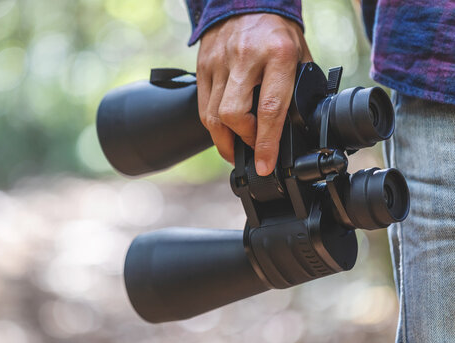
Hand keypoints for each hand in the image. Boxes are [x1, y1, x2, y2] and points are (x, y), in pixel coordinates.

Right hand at [196, 13, 311, 175]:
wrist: (246, 2)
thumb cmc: (277, 32)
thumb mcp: (299, 55)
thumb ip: (299, 88)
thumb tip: (301, 124)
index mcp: (278, 55)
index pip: (269, 108)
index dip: (266, 143)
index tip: (264, 165)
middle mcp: (246, 58)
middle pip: (233, 116)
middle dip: (243, 141)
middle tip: (253, 148)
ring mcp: (220, 62)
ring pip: (214, 116)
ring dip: (226, 141)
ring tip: (237, 147)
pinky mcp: (203, 66)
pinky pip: (204, 108)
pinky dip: (214, 127)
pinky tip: (224, 131)